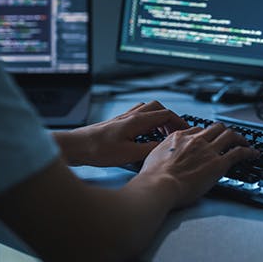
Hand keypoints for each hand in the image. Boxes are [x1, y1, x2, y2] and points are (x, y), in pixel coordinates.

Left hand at [54, 101, 188, 166]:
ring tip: (162, 132)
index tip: (186, 131)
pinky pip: (137, 115)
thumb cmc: (97, 150)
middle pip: (158, 107)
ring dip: (158, 118)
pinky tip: (144, 133)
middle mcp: (131, 115)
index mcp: (137, 121)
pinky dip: (147, 121)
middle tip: (175, 132)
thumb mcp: (129, 154)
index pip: (166, 114)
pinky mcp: (116, 123)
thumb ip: (150, 149)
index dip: (179, 122)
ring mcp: (123, 118)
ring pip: (147, 109)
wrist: (76, 147)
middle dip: (170, 118)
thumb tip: (165, 147)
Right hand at [139, 123, 258, 207]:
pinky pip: (238, 152)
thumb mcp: (153, 157)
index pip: (197, 130)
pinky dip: (248, 151)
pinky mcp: (218, 163)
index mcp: (179, 137)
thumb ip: (163, 153)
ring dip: (239, 137)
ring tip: (245, 142)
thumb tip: (164, 157)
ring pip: (229, 135)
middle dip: (224, 131)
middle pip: (215, 128)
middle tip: (229, 137)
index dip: (205, 134)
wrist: (159, 185)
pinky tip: (253, 154)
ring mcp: (208, 150)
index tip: (208, 138)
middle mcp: (196, 140)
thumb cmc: (152, 178)